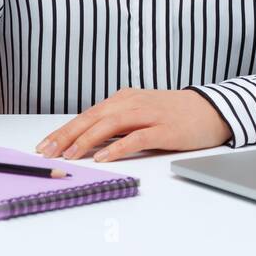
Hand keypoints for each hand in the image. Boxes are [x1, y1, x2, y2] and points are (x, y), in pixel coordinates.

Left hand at [35, 88, 232, 161]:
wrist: (211, 110)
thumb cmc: (173, 114)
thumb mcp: (140, 112)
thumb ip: (117, 123)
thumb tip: (87, 141)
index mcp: (124, 99)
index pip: (87, 115)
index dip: (64, 130)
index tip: (44, 145)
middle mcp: (132, 102)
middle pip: (93, 118)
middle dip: (67, 135)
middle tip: (48, 151)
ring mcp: (149, 114)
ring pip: (110, 124)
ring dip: (87, 140)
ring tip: (70, 155)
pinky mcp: (164, 129)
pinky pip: (137, 137)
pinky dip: (118, 147)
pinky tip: (104, 157)